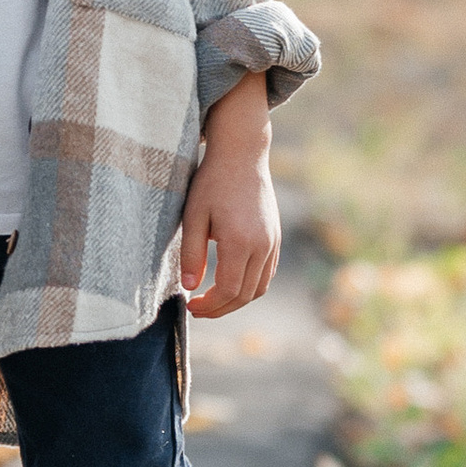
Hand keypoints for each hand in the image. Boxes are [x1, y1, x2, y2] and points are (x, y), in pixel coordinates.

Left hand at [181, 72, 277, 317]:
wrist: (242, 156)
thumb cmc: (212, 183)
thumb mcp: (193, 216)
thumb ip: (190, 254)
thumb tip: (189, 288)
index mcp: (240, 241)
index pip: (228, 290)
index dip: (210, 306)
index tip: (191, 307)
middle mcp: (262, 246)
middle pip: (246, 294)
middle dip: (221, 308)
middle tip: (198, 310)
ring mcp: (273, 243)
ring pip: (260, 287)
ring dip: (237, 300)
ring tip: (213, 300)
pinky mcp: (276, 238)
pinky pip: (267, 273)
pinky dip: (250, 286)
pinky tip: (230, 282)